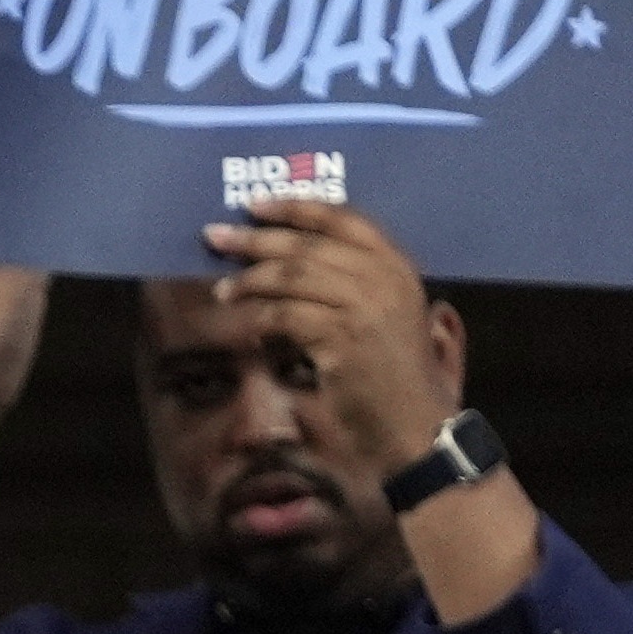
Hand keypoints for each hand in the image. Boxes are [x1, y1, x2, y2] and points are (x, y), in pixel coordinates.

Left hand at [194, 196, 452, 481]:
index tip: (256, 205)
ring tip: (223, 288)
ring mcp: (365, 307)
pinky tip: (245, 322)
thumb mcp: (388, 316)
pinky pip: (285, 316)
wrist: (415, 428)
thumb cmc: (394, 378)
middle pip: (308, 244)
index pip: (343, 217)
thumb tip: (296, 259)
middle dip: (256, 239)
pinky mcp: (342, 340)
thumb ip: (356, 282)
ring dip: (250, 279)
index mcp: (398, 265)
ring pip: (292, 276)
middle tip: (216, 237)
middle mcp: (385, 278)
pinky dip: (260, 317)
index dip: (296, 207)